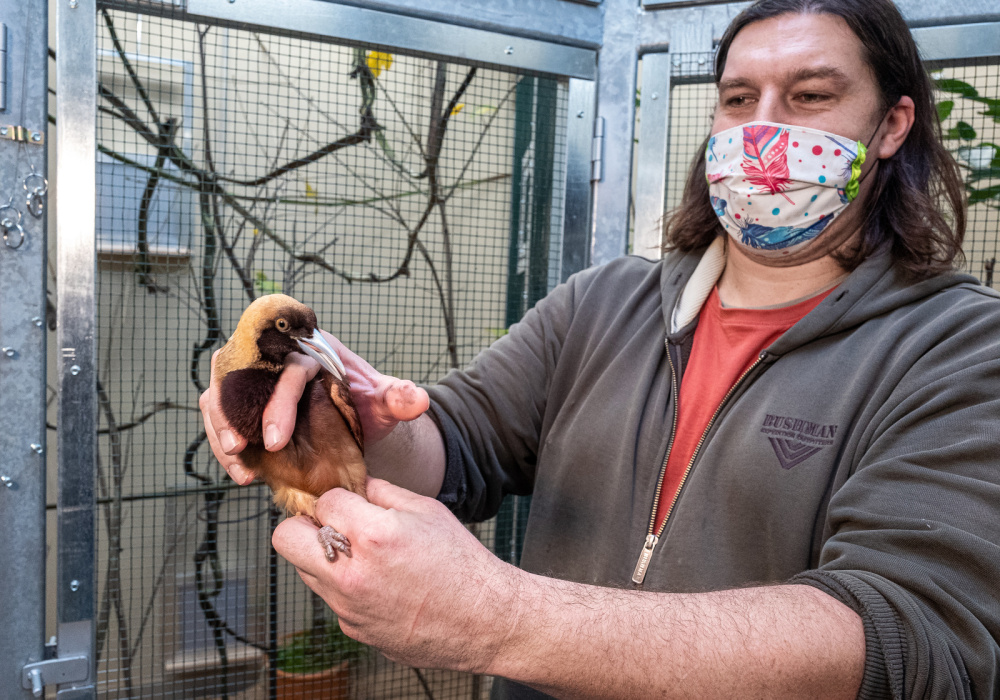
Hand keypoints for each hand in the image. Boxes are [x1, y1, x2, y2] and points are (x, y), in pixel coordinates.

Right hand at [199, 331, 429, 484]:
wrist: (356, 421)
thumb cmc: (368, 404)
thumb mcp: (387, 400)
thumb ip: (400, 398)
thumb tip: (417, 399)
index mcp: (312, 348)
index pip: (286, 368)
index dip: (277, 403)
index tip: (276, 441)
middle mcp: (279, 356)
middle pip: (240, 372)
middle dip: (232, 411)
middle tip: (239, 447)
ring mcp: (258, 380)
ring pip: (222, 392)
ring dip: (221, 426)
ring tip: (236, 461)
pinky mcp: (246, 404)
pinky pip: (222, 414)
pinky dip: (223, 440)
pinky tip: (241, 470)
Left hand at [273, 478, 521, 671]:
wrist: (482, 620)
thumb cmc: (461, 565)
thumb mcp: (427, 511)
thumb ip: (382, 493)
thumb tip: (354, 486)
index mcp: (374, 535)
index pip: (322, 501)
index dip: (338, 497)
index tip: (350, 502)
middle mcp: (352, 573)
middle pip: (286, 538)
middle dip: (305, 524)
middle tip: (331, 524)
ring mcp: (348, 606)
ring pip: (304, 570)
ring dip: (322, 556)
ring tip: (361, 555)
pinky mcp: (352, 628)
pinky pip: (330, 598)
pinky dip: (344, 586)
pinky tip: (379, 584)